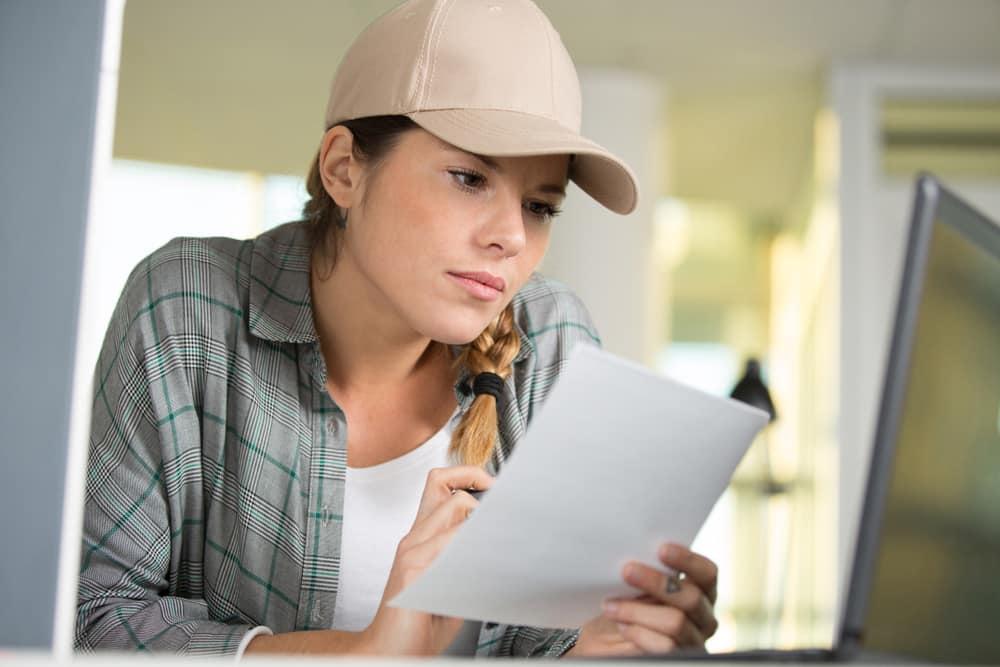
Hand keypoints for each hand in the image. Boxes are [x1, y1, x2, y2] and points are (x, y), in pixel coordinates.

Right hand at [360, 465, 493, 655]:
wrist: (387, 652)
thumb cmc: (419, 624)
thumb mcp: (451, 584)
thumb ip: (468, 559)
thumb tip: (502, 543)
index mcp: (423, 538)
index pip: (441, 486)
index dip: (471, 479)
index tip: (497, 493)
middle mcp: (414, 537)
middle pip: (442, 481)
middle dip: (477, 479)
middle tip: (500, 497)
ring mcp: (412, 550)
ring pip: (453, 504)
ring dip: (482, 512)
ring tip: (500, 527)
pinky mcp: (412, 568)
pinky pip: (449, 540)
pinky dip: (473, 539)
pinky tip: (487, 554)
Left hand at [567, 543, 718, 656]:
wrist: (607, 642)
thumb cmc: (627, 606)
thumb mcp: (638, 585)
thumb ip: (648, 569)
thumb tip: (638, 551)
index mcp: (701, 592)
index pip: (707, 573)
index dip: (688, 560)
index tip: (661, 549)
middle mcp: (704, 618)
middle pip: (692, 597)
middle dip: (657, 582)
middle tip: (627, 571)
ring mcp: (694, 642)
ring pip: (676, 622)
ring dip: (638, 610)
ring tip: (611, 606)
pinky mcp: (677, 659)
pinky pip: (665, 646)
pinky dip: (639, 632)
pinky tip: (622, 625)